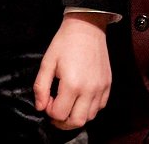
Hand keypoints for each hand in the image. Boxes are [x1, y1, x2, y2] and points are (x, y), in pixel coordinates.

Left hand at [32, 12, 111, 129]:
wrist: (87, 26)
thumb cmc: (65, 42)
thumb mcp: (47, 62)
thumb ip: (41, 87)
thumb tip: (40, 107)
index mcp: (72, 84)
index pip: (59, 114)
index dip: (49, 110)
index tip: (47, 99)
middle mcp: (89, 90)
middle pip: (76, 122)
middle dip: (62, 121)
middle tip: (56, 110)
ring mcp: (101, 88)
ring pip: (90, 117)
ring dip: (77, 115)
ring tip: (69, 104)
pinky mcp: (108, 84)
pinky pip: (100, 107)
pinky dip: (90, 108)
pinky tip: (82, 98)